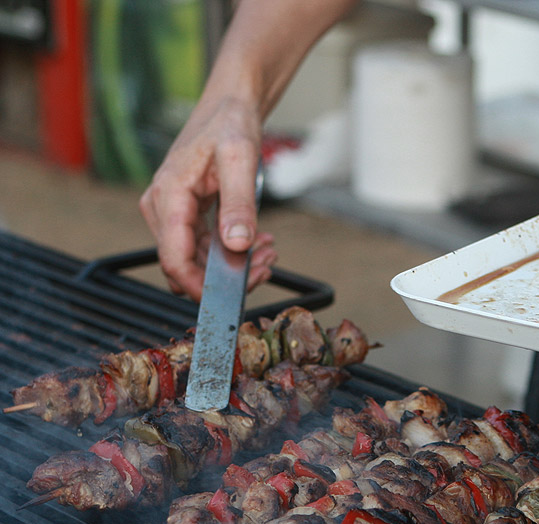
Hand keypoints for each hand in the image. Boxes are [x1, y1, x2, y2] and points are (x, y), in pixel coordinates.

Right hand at [139, 97, 276, 300]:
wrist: (229, 106)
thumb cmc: (230, 124)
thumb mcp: (240, 159)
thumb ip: (239, 203)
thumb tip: (237, 244)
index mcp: (168, 196)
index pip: (173, 258)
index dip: (199, 285)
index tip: (232, 295)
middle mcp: (162, 208)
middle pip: (185, 266)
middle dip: (226, 276)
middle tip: (266, 265)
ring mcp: (172, 214)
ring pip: (196, 262)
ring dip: (234, 266)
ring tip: (269, 252)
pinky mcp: (186, 216)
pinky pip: (205, 249)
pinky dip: (232, 253)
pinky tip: (260, 244)